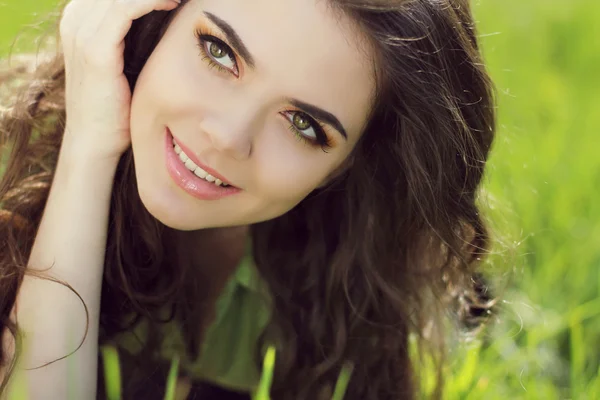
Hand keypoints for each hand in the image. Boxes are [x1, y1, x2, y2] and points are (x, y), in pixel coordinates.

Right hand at [59, 0, 181, 160]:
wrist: (95, 141)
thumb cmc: (114, 105)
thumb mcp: (122, 61)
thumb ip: (133, 35)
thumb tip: (164, 17)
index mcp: (79, 20)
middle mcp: (75, 21)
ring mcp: (81, 34)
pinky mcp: (95, 51)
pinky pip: (125, 10)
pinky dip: (151, 2)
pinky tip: (173, 3)